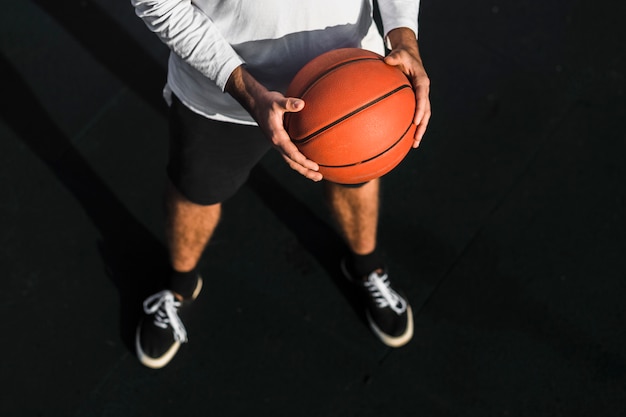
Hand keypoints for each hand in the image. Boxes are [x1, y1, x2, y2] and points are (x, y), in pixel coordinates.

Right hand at [226, 66, 321, 180]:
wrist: (255, 103)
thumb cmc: (267, 101)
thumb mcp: (277, 101)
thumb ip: (289, 103)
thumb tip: (301, 104)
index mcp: (276, 137)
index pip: (291, 153)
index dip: (303, 161)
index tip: (315, 166)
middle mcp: (277, 143)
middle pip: (292, 162)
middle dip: (305, 171)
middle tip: (319, 177)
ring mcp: (278, 144)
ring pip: (291, 161)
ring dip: (303, 169)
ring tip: (316, 175)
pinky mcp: (280, 142)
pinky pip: (291, 155)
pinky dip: (300, 161)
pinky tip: (309, 161)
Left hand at [384, 28, 430, 147]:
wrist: (408, 56)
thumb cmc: (403, 56)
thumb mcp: (399, 54)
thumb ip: (394, 57)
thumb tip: (386, 60)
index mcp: (422, 81)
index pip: (422, 97)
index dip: (420, 109)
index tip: (416, 121)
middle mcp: (423, 91)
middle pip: (426, 111)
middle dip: (422, 126)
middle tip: (416, 138)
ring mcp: (421, 96)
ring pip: (423, 116)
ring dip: (420, 130)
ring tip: (415, 144)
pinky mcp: (415, 100)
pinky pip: (416, 114)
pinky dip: (413, 125)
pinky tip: (405, 137)